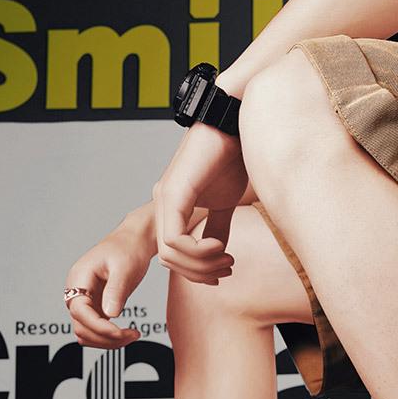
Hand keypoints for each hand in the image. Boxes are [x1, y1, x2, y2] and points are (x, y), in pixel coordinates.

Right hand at [65, 227, 149, 347]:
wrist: (133, 242)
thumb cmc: (128, 249)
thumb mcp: (124, 268)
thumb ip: (116, 291)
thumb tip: (110, 315)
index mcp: (79, 278)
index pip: (80, 311)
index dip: (99, 326)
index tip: (120, 332)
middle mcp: (77, 292)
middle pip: (81, 327)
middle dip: (106, 337)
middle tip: (133, 335)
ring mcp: (85, 302)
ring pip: (87, 334)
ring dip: (108, 341)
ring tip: (133, 335)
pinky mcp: (96, 308)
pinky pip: (96, 331)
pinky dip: (110, 338)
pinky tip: (129, 334)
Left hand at [153, 122, 247, 284]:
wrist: (235, 125)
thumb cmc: (232, 156)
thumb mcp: (225, 202)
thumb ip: (218, 226)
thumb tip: (218, 251)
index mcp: (173, 204)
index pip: (173, 254)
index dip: (197, 271)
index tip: (225, 269)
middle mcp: (162, 201)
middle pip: (169, 260)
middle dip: (200, 273)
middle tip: (227, 267)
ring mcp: (164, 197)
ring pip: (169, 254)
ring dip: (201, 264)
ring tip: (226, 257)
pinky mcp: (172, 193)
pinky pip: (174, 240)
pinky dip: (198, 252)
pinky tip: (218, 246)